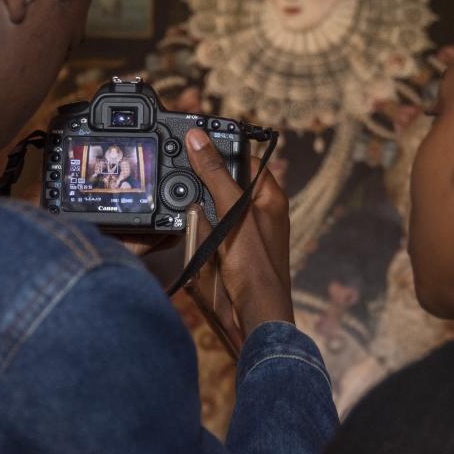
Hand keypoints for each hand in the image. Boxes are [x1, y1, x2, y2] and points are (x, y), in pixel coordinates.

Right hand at [185, 128, 293, 332]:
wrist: (255, 314)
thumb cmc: (256, 264)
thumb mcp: (233, 211)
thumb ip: (215, 173)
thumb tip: (198, 138)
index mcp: (269, 196)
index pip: (246, 159)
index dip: (222, 149)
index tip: (195, 142)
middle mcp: (258, 212)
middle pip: (225, 182)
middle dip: (205, 182)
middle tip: (185, 177)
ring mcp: (242, 232)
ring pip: (212, 207)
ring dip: (198, 209)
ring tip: (195, 217)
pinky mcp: (228, 251)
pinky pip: (207, 230)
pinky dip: (197, 230)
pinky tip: (191, 234)